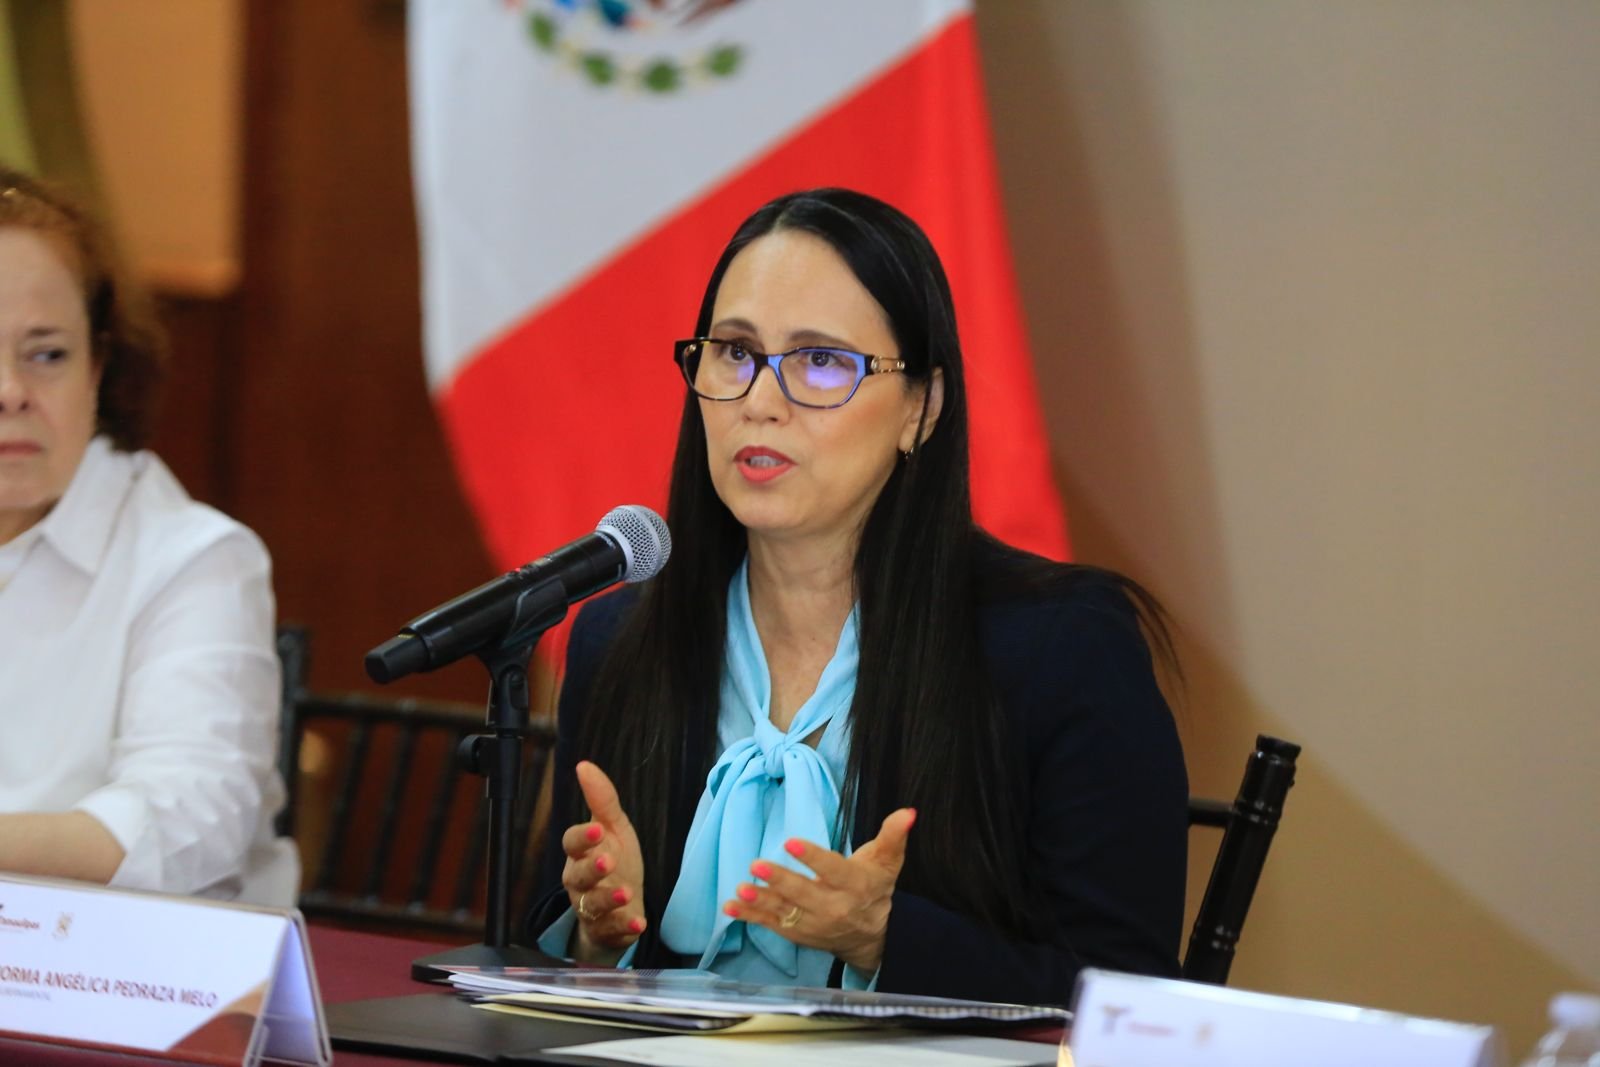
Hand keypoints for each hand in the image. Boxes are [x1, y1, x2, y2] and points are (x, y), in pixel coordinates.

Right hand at [560, 760, 646, 962]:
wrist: (620, 908)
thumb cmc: (615, 861)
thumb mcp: (615, 828)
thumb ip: (602, 800)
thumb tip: (584, 765)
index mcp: (581, 853)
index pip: (572, 842)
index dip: (583, 837)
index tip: (598, 829)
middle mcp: (580, 881)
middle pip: (577, 875)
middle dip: (591, 869)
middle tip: (608, 862)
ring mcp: (591, 908)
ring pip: (591, 905)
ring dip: (608, 899)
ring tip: (626, 893)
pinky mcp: (606, 931)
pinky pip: (612, 931)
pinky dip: (625, 928)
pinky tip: (639, 923)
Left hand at [723, 807, 914, 972]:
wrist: (871, 935)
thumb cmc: (874, 888)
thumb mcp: (887, 861)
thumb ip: (893, 836)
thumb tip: (907, 812)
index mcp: (855, 886)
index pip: (833, 871)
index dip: (812, 857)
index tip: (791, 842)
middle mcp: (834, 908)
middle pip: (805, 893)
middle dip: (780, 880)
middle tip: (756, 864)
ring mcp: (814, 924)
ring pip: (785, 912)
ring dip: (760, 901)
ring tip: (741, 890)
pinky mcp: (798, 933)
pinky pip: (773, 925)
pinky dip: (751, 917)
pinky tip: (731, 906)